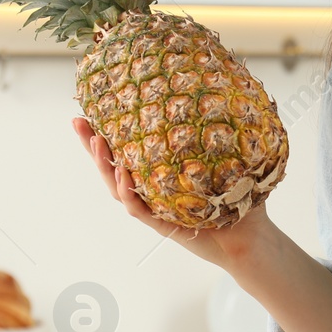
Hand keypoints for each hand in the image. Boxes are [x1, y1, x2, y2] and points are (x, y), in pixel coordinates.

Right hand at [71, 117, 274, 270]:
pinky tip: (124, 174)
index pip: (128, 151)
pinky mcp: (164, 226)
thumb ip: (223, 134)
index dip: (107, 133)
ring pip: (119, 188)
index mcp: (161, 176)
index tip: (90, 110)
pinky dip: (128, 192)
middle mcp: (152, 191)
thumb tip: (228, 91)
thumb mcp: (232, 161)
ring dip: (106, 165)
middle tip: (78, 122)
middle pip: (113, 167)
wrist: (253, 240)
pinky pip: (139, 209)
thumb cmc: (243, 201)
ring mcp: (155, 209)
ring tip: (97, 142)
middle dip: (92, 145)